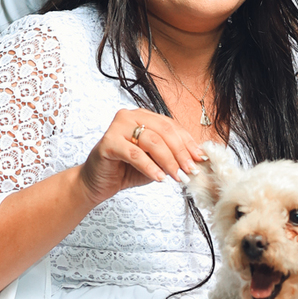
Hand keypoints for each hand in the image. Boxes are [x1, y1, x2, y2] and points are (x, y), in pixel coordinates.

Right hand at [78, 109, 205, 206]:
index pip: (171, 126)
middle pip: (164, 131)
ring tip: (176, 176)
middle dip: (180, 153)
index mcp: (143, 116)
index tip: (200, 160)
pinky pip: (135, 154)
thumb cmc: (126, 169)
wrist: (98, 182)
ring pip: (151, 141)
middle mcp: (130, 116)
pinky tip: (159, 178)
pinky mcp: (108, 142)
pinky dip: (150, 167)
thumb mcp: (155, 161)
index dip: (188, 143)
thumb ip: (172, 155)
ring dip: (168, 161)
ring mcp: (117, 127)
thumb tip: (197, 158)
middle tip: (190, 170)